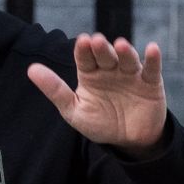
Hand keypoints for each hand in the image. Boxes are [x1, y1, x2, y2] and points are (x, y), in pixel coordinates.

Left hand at [26, 33, 166, 158]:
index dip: (83, 50)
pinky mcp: (151, 83)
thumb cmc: (99, 123)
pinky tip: (152, 48)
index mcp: (90, 73)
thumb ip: (55, 90)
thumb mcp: (73, 110)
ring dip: (125, 51)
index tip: (81, 42)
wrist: (128, 142)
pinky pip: (152, 69)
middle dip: (101, 48)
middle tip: (96, 41)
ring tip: (120, 45)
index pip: (85, 58)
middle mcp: (110, 70)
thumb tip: (31, 69)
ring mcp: (131, 74)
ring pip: (128, 59)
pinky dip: (153, 59)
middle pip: (105, 56)